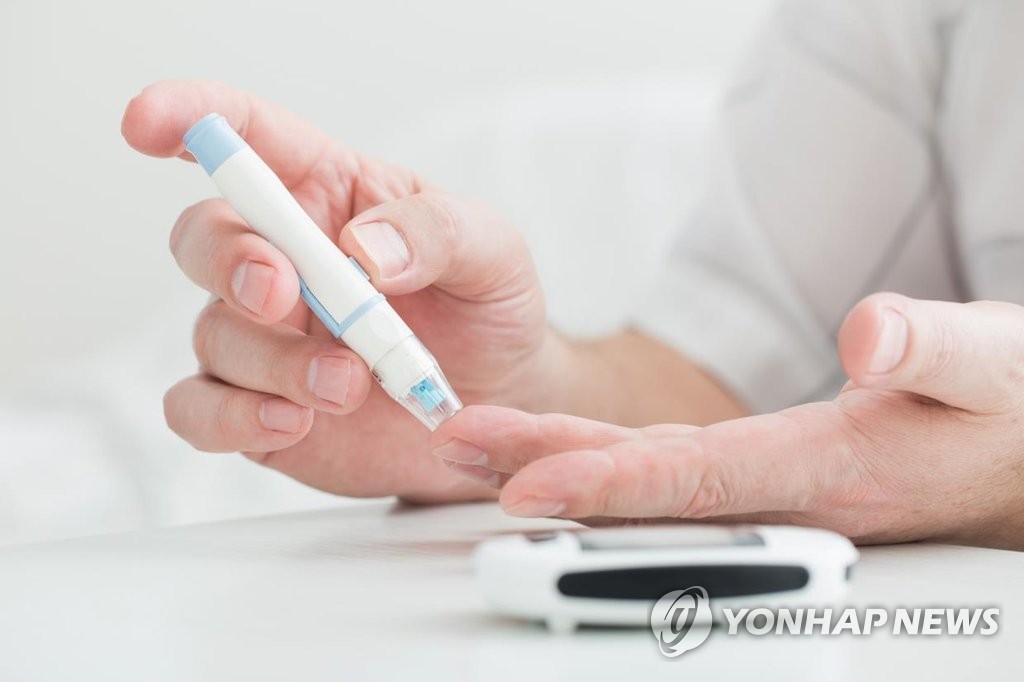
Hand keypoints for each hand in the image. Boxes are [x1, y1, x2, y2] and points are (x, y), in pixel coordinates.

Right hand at [122, 80, 559, 501]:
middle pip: (203, 236)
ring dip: (273, 361)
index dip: (190, 118)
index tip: (148, 124)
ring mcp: (263, 337)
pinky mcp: (255, 404)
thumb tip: (363, 248)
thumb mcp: (493, 253)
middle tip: (284, 292)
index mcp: (328, 193)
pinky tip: (292, 421)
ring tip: (350, 385)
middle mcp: (282, 259)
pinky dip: (233, 418)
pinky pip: (198, 410)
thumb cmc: (487, 310)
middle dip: (231, 261)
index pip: (248, 137)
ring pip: (213, 333)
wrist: (500, 402)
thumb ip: (438, 233)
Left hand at [432, 293, 1023, 548]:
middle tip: (458, 445)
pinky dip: (601, 465)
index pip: (701, 478)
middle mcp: (784, 493)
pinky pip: (666, 473)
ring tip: (477, 447)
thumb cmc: (1008, 409)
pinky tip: (554, 458)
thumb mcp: (996, 366)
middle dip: (546, 468)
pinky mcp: (762, 474)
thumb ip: (937, 348)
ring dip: (557, 465)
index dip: (608, 483)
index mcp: (832, 469)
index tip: (527, 484)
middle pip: (645, 486)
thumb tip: (869, 330)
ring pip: (646, 481)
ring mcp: (767, 490)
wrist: (1020, 454)